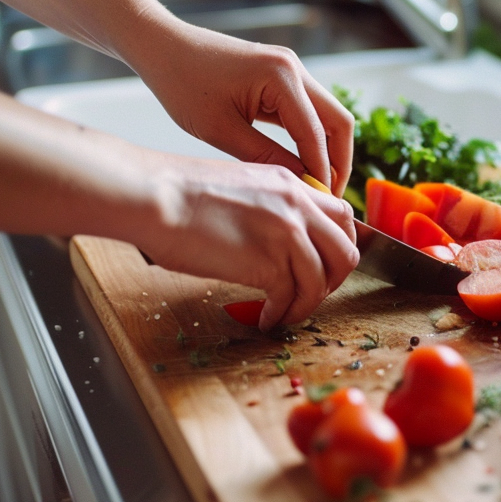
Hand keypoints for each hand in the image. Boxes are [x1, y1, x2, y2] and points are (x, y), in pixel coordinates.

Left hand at [130, 23, 353, 195]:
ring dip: (327, 150)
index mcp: (281, 77)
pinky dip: (310, 138)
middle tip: (328, 197)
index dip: (322, 172)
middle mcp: (294, 69)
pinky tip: (301, 164)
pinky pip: (308, 111)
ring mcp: (291, 70)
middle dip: (339, 161)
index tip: (319, 202)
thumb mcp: (221, 130)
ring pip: (327, 116)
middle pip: (339, 121)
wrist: (163, 47)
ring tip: (317, 185)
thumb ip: (264, 155)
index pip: (316, 134)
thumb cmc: (183, 84)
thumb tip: (300, 183)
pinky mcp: (281, 77)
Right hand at [134, 156, 357, 328]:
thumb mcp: (242, 184)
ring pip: (322, 280)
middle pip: (346, 250)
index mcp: (291, 183)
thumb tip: (276, 238)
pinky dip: (280, 314)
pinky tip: (264, 318)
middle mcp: (298, 205)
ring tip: (284, 312)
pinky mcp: (268, 264)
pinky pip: (290, 299)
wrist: (154, 196)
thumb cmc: (180, 192)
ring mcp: (287, 234)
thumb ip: (270, 206)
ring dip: (306, 304)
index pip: (341, 215)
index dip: (337, 244)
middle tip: (311, 293)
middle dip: (333, 279)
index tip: (322, 263)